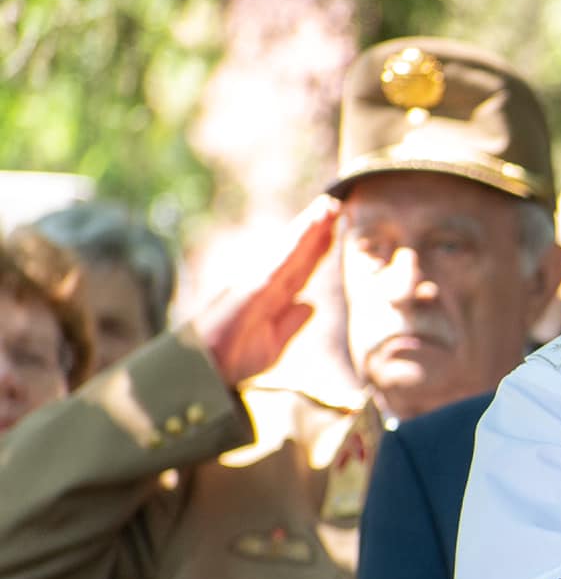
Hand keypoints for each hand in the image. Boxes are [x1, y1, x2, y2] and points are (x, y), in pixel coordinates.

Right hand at [195, 196, 340, 387]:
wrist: (204, 373)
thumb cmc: (233, 360)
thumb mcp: (273, 345)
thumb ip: (290, 324)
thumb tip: (309, 303)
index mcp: (270, 297)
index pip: (300, 267)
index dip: (318, 247)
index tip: (336, 227)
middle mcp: (263, 283)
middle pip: (295, 253)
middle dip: (316, 229)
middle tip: (337, 205)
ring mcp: (256, 283)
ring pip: (288, 251)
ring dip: (308, 229)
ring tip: (329, 208)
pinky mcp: (251, 289)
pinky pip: (279, 264)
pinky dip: (296, 246)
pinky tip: (310, 231)